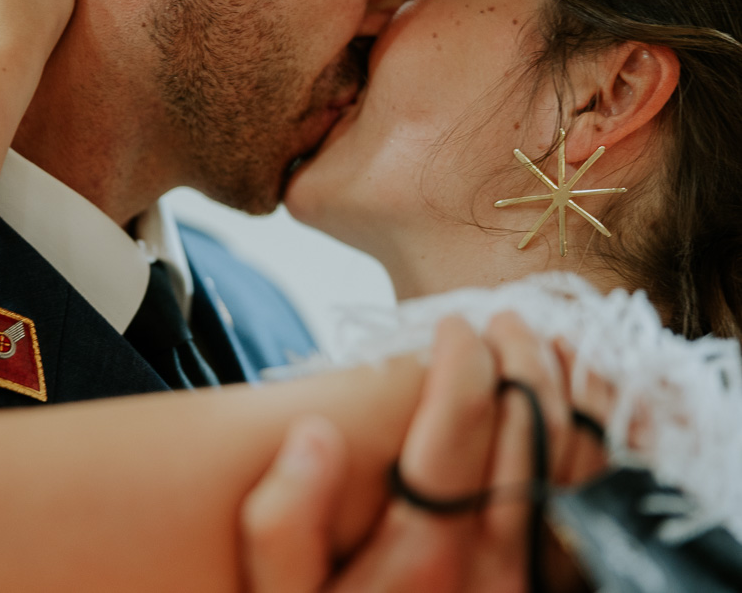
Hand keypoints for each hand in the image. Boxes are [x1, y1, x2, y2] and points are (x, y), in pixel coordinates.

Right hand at [240, 314, 607, 592]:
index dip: (460, 357)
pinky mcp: (548, 589)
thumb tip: (313, 435)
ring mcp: (534, 579)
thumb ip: (284, 525)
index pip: (460, 420)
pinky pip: (596, 504)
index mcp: (424, 552)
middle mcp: (494, 561)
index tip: (448, 326)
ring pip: (579, 460)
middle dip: (520, 357)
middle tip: (502, 320)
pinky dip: (601, 443)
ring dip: (571, 390)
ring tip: (551, 346)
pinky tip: (583, 411)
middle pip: (530, 428)